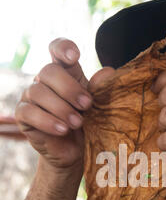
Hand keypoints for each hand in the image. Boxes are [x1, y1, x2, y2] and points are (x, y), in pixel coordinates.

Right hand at [16, 38, 113, 170]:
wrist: (77, 151)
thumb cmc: (88, 124)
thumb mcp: (99, 107)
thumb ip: (102, 90)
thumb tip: (108, 72)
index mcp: (65, 73)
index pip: (57, 49)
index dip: (63, 48)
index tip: (74, 56)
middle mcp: (45, 81)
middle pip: (48, 71)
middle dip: (69, 88)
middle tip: (87, 105)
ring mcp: (31, 97)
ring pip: (38, 92)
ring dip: (61, 108)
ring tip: (77, 123)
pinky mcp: (23, 116)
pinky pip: (29, 112)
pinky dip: (47, 121)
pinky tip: (63, 130)